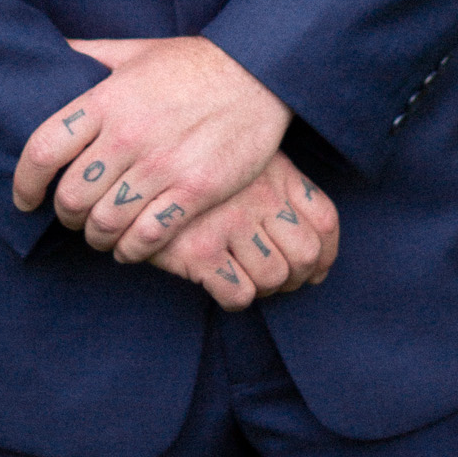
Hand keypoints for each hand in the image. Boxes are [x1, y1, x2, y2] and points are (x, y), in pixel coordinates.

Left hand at [13, 35, 291, 263]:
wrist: (259, 70)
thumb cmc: (192, 62)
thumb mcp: (134, 49)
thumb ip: (89, 54)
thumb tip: (49, 51)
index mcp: (105, 100)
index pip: (42, 150)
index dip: (24, 183)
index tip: (25, 198)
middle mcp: (127, 135)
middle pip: (71, 197)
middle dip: (65, 216)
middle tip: (72, 217)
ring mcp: (162, 165)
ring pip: (106, 223)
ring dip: (97, 237)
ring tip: (100, 235)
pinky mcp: (195, 190)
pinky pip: (148, 236)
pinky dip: (132, 249)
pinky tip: (131, 247)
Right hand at [148, 152, 339, 309]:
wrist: (131, 164)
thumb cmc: (192, 163)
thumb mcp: (243, 159)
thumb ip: (280, 190)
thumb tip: (318, 260)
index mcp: (276, 171)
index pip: (324, 219)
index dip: (326, 253)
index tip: (316, 270)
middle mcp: (259, 195)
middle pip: (306, 255)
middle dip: (295, 278)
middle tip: (277, 280)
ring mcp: (230, 222)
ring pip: (273, 278)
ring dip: (263, 289)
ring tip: (244, 279)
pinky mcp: (199, 249)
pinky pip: (238, 294)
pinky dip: (235, 297)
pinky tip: (219, 283)